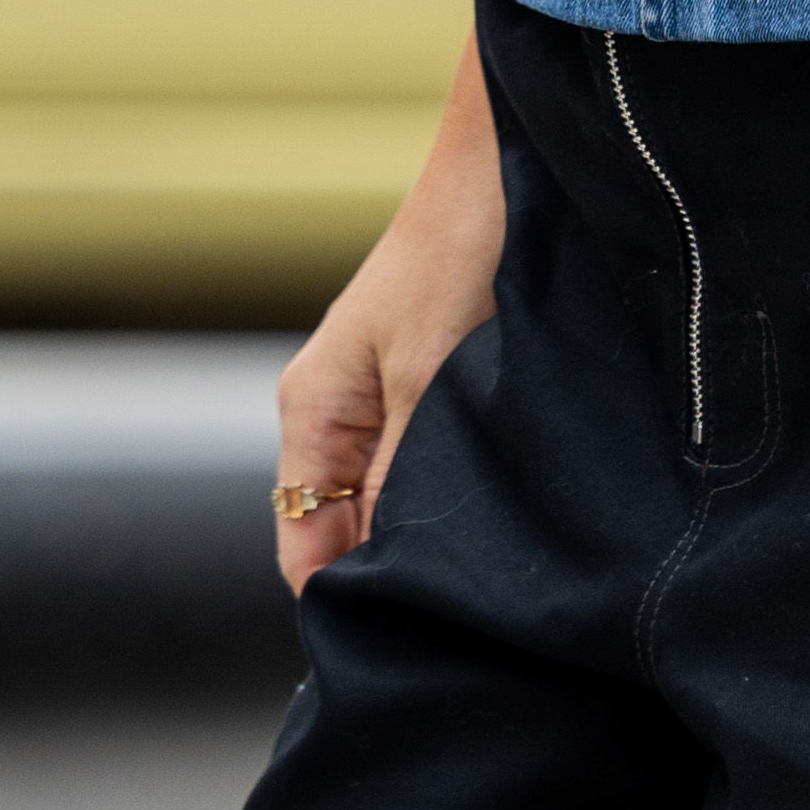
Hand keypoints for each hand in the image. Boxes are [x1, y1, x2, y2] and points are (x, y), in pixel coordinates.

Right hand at [272, 35, 505, 591]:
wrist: (508, 170)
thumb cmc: (457, 255)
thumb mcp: (427, 380)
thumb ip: (398, 478)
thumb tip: (383, 571)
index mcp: (312, 412)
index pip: (302, 545)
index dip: (344, 597)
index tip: (404, 638)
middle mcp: (339, 414)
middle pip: (345, 531)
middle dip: (392, 570)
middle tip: (460, 613)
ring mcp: (386, 402)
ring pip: (392, 501)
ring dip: (430, 530)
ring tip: (484, 570)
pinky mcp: (433, 387)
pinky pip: (428, 465)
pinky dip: (456, 491)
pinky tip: (500, 513)